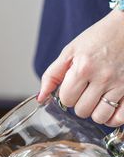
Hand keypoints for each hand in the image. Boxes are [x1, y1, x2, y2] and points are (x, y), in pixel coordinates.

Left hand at [38, 8, 123, 126]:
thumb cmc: (97, 38)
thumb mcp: (70, 52)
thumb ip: (52, 75)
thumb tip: (41, 97)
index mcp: (83, 68)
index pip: (66, 99)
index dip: (66, 95)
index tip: (72, 87)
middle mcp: (102, 78)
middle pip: (82, 111)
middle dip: (79, 104)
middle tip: (84, 92)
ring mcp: (120, 85)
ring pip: (100, 117)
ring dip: (95, 112)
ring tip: (96, 100)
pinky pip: (120, 118)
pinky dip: (113, 118)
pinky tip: (109, 108)